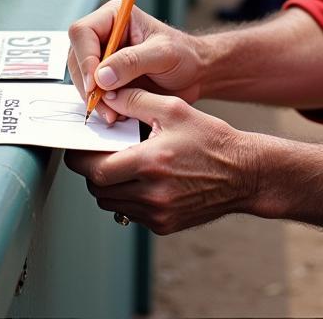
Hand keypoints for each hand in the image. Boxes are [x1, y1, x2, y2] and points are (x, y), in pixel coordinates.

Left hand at [64, 88, 259, 234]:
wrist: (244, 174)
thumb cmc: (211, 139)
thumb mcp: (174, 109)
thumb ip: (136, 100)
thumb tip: (107, 96)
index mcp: (151, 162)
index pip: (96, 169)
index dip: (80, 158)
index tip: (77, 148)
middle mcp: (152, 194)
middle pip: (99, 189)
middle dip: (93, 170)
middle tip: (98, 153)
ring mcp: (158, 214)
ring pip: (112, 204)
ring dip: (109, 185)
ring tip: (122, 164)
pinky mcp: (164, 226)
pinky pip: (131, 214)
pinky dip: (128, 198)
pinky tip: (142, 179)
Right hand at [67, 1, 203, 124]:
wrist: (194, 73)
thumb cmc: (184, 55)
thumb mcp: (163, 54)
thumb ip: (132, 61)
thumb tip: (101, 76)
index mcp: (115, 16)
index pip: (83, 32)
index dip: (84, 58)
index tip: (95, 84)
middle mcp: (104, 34)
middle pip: (76, 57)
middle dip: (87, 84)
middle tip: (105, 105)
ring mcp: (103, 56)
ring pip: (80, 77)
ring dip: (92, 98)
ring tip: (113, 113)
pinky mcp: (106, 77)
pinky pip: (91, 91)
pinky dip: (100, 105)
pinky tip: (115, 113)